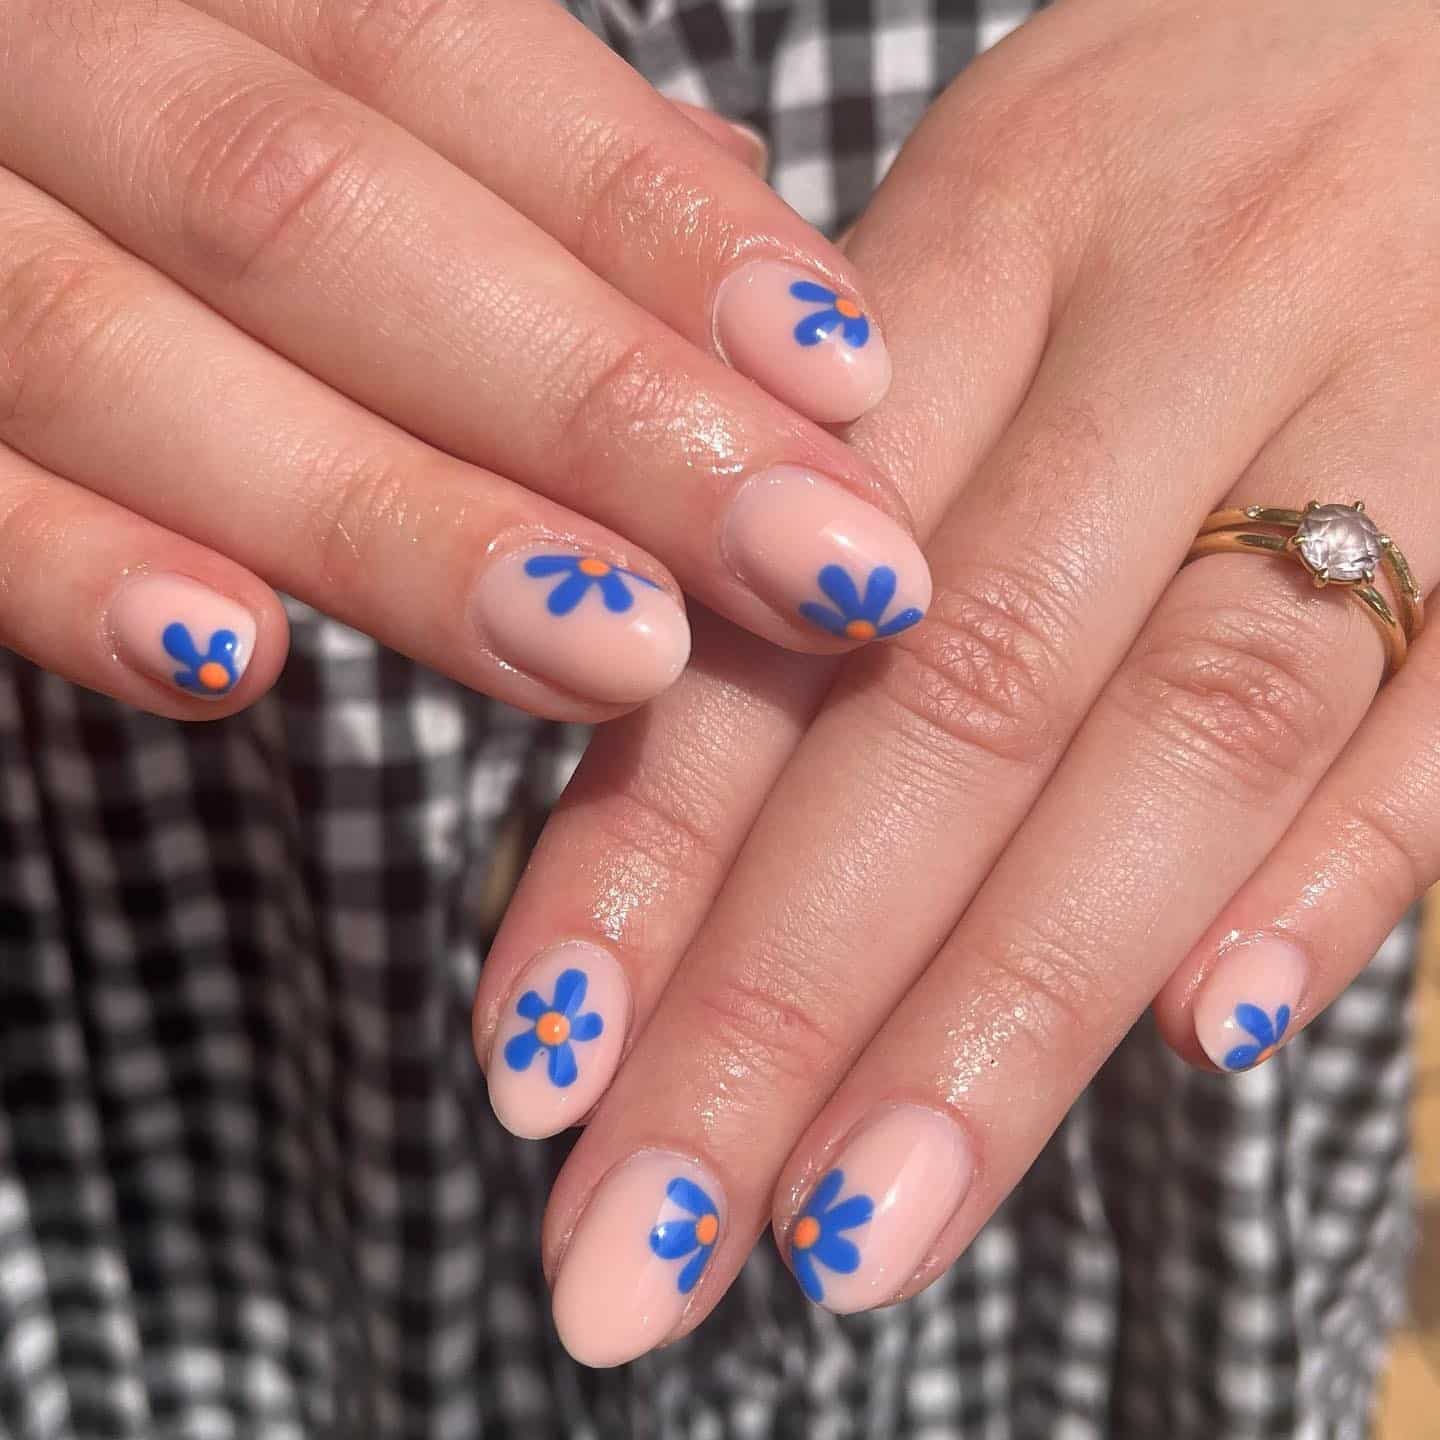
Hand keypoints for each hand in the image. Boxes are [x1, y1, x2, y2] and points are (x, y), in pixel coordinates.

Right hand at [0, 0, 929, 719]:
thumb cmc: (124, 148)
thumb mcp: (308, 79)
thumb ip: (500, 142)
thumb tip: (736, 195)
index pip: (438, 54)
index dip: (649, 226)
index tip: (847, 379)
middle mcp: (40, 53)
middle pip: (321, 216)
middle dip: (590, 410)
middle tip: (814, 567)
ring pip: (129, 350)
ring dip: (397, 520)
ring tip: (622, 655)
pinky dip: (65, 567)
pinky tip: (230, 662)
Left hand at [473, 0, 1439, 1362]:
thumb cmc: (1199, 141)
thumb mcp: (1001, 242)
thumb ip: (858, 480)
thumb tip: (704, 781)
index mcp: (992, 234)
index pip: (772, 594)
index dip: (634, 855)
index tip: (535, 1073)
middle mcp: (1176, 318)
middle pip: (941, 712)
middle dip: (772, 1011)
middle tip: (633, 1258)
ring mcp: (1397, 397)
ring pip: (1167, 740)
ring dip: (1000, 1014)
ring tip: (847, 1238)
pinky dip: (1337, 874)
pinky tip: (1211, 1041)